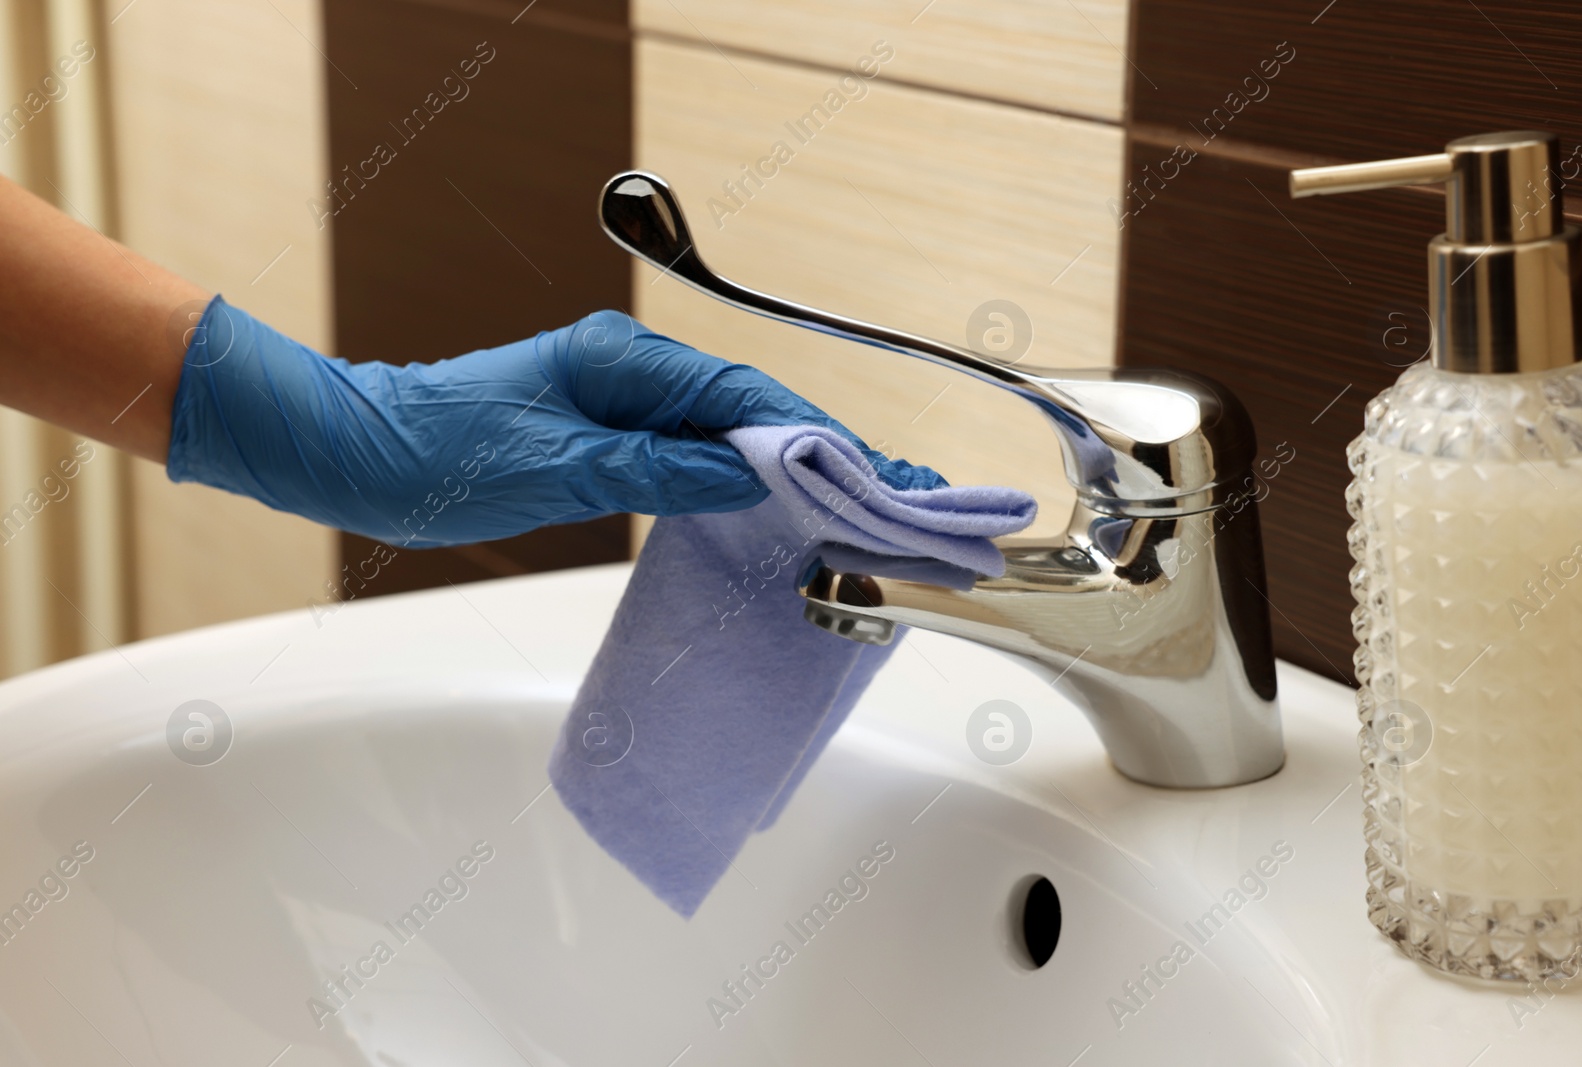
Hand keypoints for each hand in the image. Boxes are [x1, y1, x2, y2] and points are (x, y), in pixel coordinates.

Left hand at [167, 300, 945, 546]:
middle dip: (831, 452)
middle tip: (904, 496)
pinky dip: (747, 478)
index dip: (824, 437)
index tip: (885, 475)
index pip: (748, 397)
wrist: (354, 452)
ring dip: (797, 468)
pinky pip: (697, 450)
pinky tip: (782, 506)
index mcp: (624, 360)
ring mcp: (623, 396)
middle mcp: (633, 367)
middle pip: (755, 408)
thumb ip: (660, 466)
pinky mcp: (610, 428)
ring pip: (732, 431)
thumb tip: (755, 470)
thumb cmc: (434, 455)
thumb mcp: (554, 466)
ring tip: (866, 507)